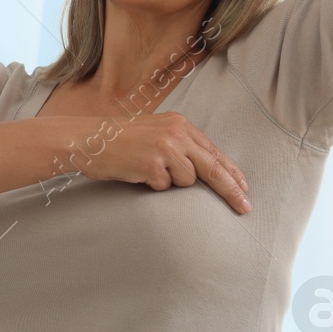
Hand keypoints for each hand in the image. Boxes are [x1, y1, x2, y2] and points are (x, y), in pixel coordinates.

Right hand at [70, 112, 250, 213]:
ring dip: (169, 182)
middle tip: (245, 207)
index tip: (243, 187)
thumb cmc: (118, 139)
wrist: (87, 138)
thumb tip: (202, 168)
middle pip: (213, 168)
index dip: (231, 172)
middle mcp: (176, 134)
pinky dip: (152, 185)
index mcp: (180, 124)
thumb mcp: (154, 132)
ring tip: (145, 169)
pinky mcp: (152, 165)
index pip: (213, 151)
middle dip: (231, 190)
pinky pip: (164, 187)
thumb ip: (179, 144)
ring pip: (185, 181)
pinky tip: (136, 172)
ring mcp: (165, 149)